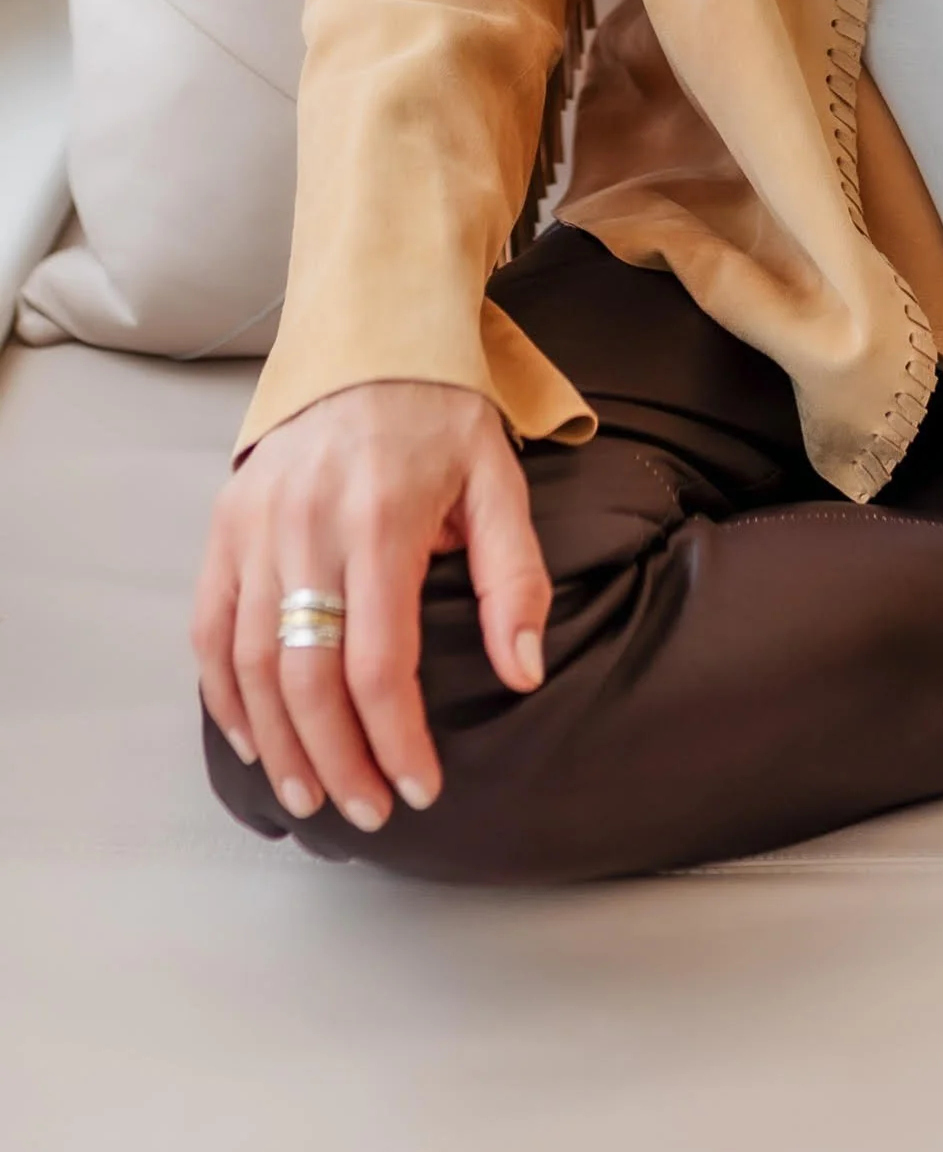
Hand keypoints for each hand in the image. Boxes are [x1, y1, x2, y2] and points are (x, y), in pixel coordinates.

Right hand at [191, 381, 549, 831]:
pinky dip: (225, 695)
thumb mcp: (498, 480)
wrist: (368, 337)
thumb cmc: (442, 414)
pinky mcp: (225, 525)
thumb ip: (512, 578)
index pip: (378, 660)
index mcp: (380, 517)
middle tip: (367, 814)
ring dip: (278, 743)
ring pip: (252, 662)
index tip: (420, 789)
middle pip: (307, 675)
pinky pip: (209, 628)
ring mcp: (254, 526)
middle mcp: (305, 526)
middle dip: (338, 759)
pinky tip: (255, 741)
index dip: (396, 737)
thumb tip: (524, 671)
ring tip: (311, 797)